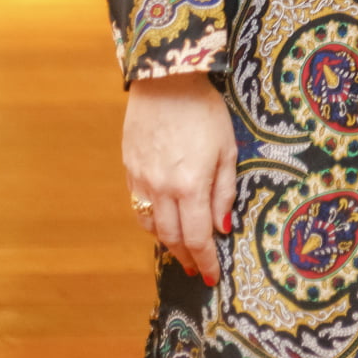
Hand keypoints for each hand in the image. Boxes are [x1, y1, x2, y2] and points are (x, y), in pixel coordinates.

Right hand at [123, 72, 237, 284]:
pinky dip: (150, 221)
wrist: (165, 80)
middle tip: (195, 268)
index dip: (205, 260)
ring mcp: (142, 180)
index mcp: (190, 186)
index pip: (197, 238)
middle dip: (186, 257)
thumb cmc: (203, 110)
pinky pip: (138, 206)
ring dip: (166, 243)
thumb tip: (222, 226)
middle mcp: (162, 190)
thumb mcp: (227, 148)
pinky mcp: (130, 169)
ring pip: (151, 226)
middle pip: (172, 238)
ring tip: (179, 250)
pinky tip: (160, 222)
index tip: (211, 277)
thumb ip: (224, 191)